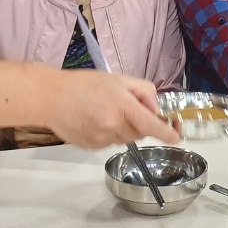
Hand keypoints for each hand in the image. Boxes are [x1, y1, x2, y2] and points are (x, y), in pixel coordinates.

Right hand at [47, 71, 180, 149]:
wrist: (50, 97)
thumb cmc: (83, 84)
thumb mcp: (118, 79)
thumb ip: (143, 92)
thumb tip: (156, 110)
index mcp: (122, 106)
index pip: (152, 126)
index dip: (168, 133)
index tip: (176, 136)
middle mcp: (114, 125)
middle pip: (140, 133)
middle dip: (141, 124)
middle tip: (128, 108)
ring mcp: (102, 139)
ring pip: (125, 139)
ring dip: (124, 129)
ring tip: (106, 112)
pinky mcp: (91, 147)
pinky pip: (109, 143)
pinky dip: (109, 134)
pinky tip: (95, 120)